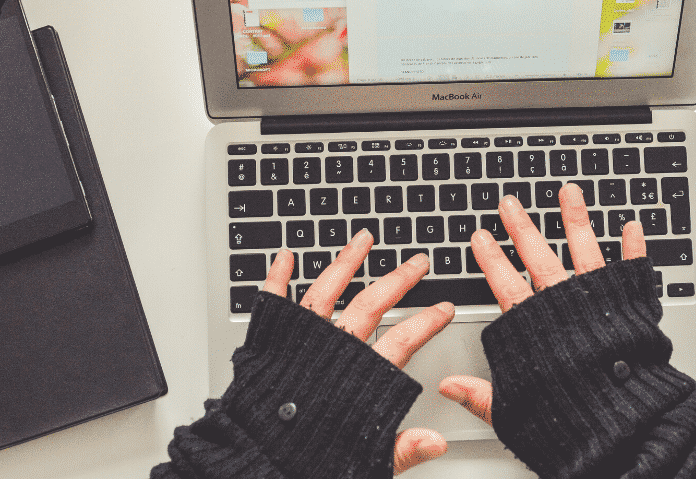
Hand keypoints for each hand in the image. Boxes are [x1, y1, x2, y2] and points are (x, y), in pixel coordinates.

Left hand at [261, 230, 454, 473]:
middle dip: (398, 280)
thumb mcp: (362, 461)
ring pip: (327, 290)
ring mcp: (299, 342)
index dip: (426, 323)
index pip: (402, 341)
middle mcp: (329, 352)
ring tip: (363, 239)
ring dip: (347, 262)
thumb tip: (435, 442)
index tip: (444, 308)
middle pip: (371, 304)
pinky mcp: (269, 342)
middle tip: (417, 263)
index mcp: (355, 378)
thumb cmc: (300, 461)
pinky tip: (287, 256)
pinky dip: (278, 276)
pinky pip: (273, 301)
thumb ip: (400, 450)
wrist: (251, 461)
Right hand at [438, 182, 646, 424]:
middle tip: (510, 204)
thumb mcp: (516, 412)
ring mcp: (598, 303)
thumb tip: (450, 387)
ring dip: (575, 219)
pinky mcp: (630, 308)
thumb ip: (482, 395)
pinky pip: (633, 271)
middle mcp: (565, 307)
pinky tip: (632, 225)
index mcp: (535, 329)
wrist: (625, 427)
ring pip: (584, 250)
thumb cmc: (574, 421)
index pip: (504, 284)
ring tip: (569, 192)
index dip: (490, 259)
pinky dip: (634, 247)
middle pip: (539, 257)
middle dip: (522, 227)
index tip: (480, 237)